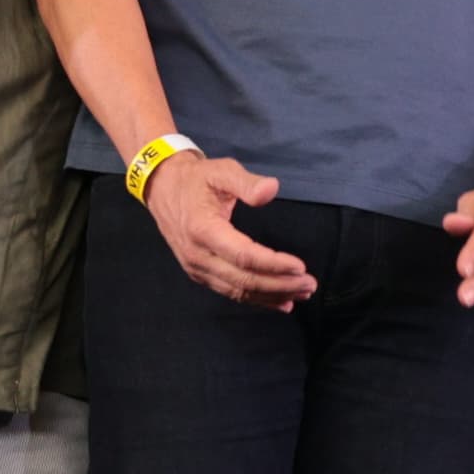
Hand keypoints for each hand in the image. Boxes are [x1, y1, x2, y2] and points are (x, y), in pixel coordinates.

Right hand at [148, 151, 316, 310]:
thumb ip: (246, 182)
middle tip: (310, 284)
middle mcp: (198, 255)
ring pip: (238, 290)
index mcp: (203, 230)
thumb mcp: (221, 171)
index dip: (273, 264)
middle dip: (280, 285)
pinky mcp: (199, 272)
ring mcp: (196, 267)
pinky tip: (280, 302)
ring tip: (302, 294)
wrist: (163, 188)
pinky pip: (230, 291)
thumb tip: (271, 189)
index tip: (301, 266)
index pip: (244, 256)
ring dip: (272, 295)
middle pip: (244, 279)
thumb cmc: (196, 178)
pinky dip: (257, 299)